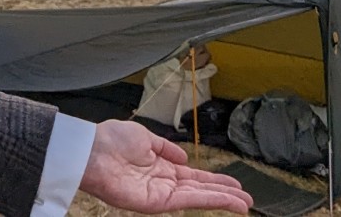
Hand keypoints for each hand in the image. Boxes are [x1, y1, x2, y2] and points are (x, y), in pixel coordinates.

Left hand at [79, 120, 252, 213]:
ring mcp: (161, 194)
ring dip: (223, 200)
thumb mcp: (144, 137)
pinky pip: (188, 201)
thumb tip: (185, 158)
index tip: (234, 183)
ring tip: (245, 203)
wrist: (92, 150)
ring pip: (199, 198)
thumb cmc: (111, 141)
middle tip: (248, 199)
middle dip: (224, 193)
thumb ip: (165, 148)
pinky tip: (226, 200)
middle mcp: (163, 182)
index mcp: (160, 165)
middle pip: (200, 189)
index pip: (193, 176)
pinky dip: (209, 200)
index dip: (214, 180)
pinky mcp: (156, 203)